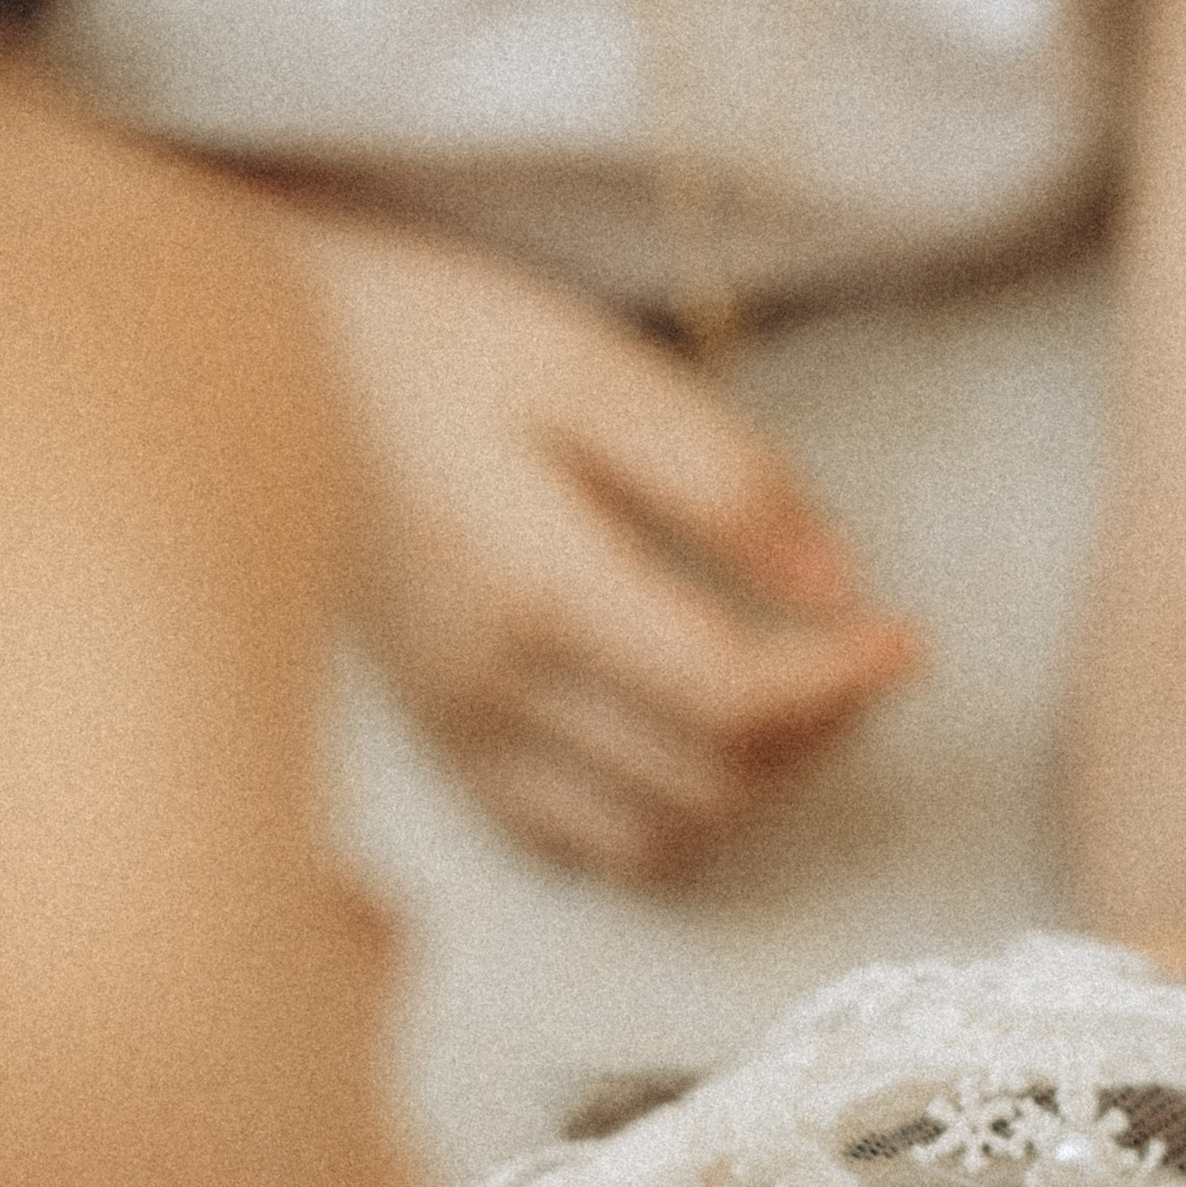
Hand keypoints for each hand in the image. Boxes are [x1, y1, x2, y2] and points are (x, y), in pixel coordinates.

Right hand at [279, 197, 920, 880]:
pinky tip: (694, 732)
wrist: (279, 360)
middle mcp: (493, 688)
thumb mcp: (598, 370)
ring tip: (790, 692)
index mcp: (537, 588)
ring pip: (654, 840)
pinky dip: (665, 816)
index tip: (906, 634)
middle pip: (709, 786)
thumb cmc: (447, 342)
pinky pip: (577, 844)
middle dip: (818, 732)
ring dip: (753, 787)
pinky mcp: (443, 743)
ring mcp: (459, 731)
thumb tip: (840, 592)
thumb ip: (727, 485)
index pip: (732, 702)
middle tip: (858, 650)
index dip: (844, 684)